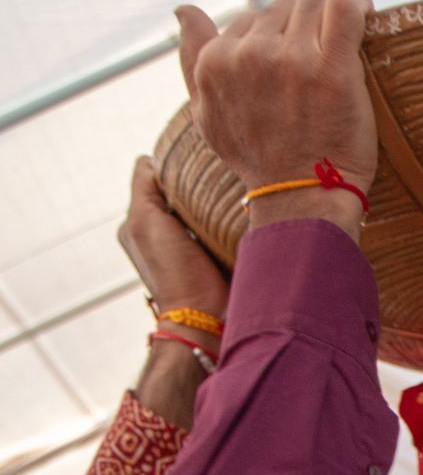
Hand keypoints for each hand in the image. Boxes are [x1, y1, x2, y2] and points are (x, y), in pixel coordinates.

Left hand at [119, 155, 230, 318]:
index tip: (191, 163)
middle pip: (178, 189)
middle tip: (212, 178)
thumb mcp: (145, 220)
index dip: (170, 167)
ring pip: (199, 203)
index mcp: (137, 223)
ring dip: (210, 198)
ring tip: (225, 195)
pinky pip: (216, 221)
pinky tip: (232, 213)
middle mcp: (158, 231)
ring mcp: (186, 242)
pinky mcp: (211, 252)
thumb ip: (143, 186)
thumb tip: (151, 158)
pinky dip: (222, 214)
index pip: (152, 178)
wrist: (204, 316)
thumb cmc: (173, 271)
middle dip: (192, 182)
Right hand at [176, 0, 376, 216]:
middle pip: (286, 5)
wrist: (301, 198)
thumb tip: (182, 9)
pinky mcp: (332, 68)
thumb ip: (192, 59)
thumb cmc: (258, 158)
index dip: (278, 36)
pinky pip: (345, 6)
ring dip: (330, 16)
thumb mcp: (207, 114)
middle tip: (318, 60)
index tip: (295, 59)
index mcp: (215, 62)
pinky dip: (357, 2)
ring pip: (315, 0)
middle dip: (304, 25)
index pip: (253, 16)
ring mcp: (291, 60)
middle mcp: (248, 55)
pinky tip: (364, 13)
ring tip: (340, 43)